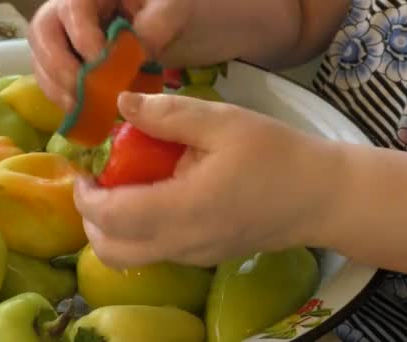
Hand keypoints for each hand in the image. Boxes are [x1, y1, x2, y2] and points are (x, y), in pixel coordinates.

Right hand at [27, 0, 195, 111]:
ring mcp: (58, 35)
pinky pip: (49, 78)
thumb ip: (156, 26)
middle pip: (43, 33)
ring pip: (40, 58)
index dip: (84, 38)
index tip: (102, 65)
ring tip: (81, 110)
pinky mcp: (60, 59)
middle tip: (85, 94)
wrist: (155, 17)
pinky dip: (61, 97)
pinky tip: (80, 112)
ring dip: (57, 87)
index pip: (73, 8)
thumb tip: (138, 53)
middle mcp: (64, 9)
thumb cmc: (159, 7)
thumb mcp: (167, 8)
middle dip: (61, 68)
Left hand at [72, 92, 344, 268]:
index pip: (111, 219)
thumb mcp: (223, 122)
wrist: (321, 197)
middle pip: (111, 251)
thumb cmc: (277, 155)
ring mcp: (194, 257)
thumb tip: (122, 104)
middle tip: (98, 183)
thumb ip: (168, 114)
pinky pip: (155, 253)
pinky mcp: (205, 258)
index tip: (85, 171)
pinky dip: (138, 233)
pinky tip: (157, 199)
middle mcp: (183, 243)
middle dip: (90, 220)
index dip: (85, 197)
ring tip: (124, 190)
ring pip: (131, 257)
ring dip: (112, 228)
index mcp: (184, 210)